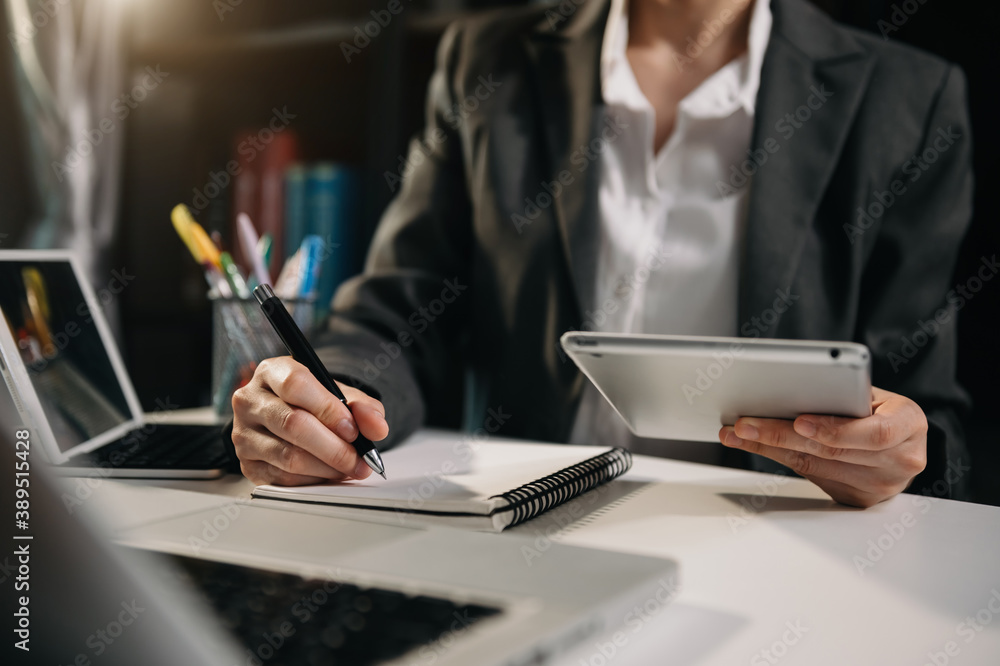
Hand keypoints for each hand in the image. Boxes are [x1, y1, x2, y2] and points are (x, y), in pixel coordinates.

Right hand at [231, 356, 389, 485]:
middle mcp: (250, 400)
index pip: (295, 385)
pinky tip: (329, 474)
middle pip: (292, 424)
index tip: (353, 429)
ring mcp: (243, 433)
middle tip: (360, 458)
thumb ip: (363, 407)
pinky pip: (283, 478)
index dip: (328, 409)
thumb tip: (377, 427)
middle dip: (334, 447)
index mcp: (272, 372)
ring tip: (350, 467)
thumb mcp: (341, 394)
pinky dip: (313, 479)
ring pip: (288, 456)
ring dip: (327, 467)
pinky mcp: (247, 463)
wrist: (289, 415)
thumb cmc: (313, 402)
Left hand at [718, 387, 927, 507]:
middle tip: (746, 424)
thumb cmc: (883, 409)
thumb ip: (845, 395)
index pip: (874, 433)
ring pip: (816, 466)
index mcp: (910, 424)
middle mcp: (901, 460)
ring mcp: (882, 486)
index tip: (799, 422)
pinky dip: (780, 458)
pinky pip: (813, 477)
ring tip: (739, 432)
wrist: (902, 442)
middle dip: (782, 435)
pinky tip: (756, 445)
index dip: (835, 429)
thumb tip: (787, 390)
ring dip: (770, 447)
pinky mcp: (859, 499)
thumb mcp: (875, 394)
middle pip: (833, 452)